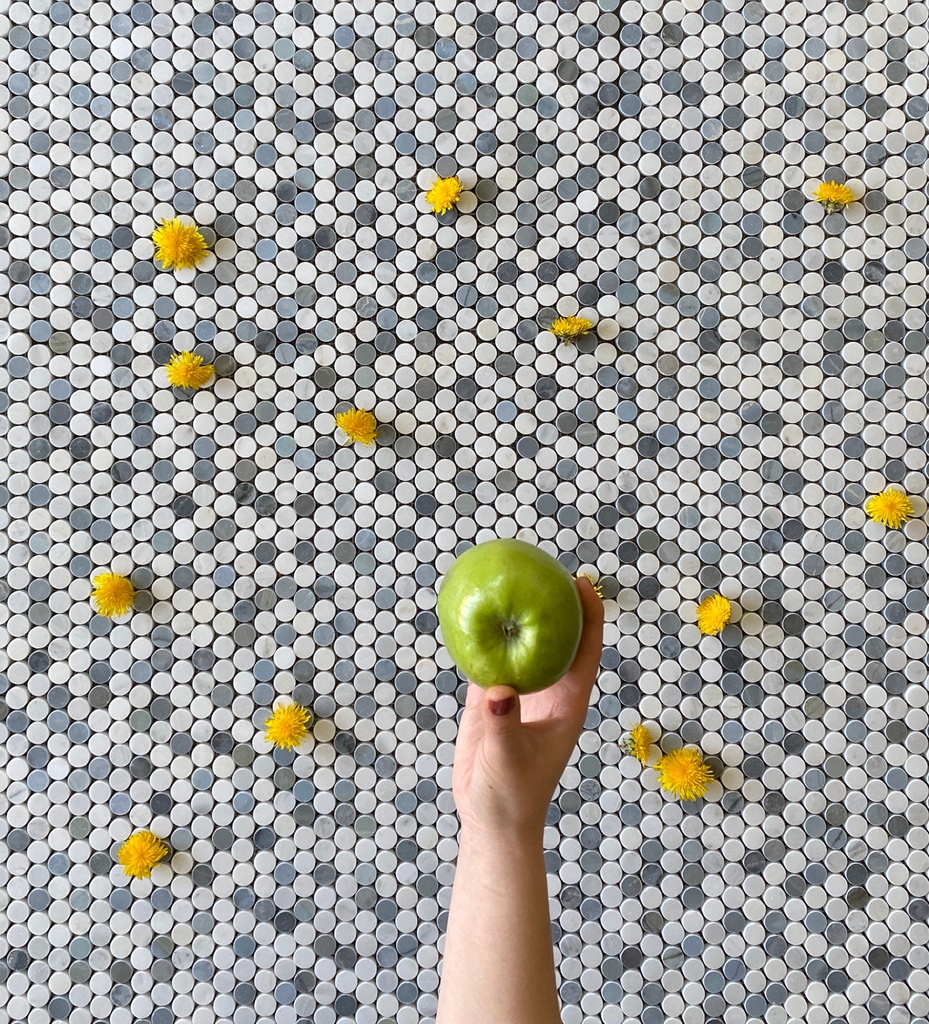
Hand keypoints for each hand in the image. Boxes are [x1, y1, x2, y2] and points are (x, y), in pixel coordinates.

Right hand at [451, 577, 604, 840]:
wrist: (491, 821)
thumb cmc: (511, 796)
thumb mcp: (508, 760)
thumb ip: (503, 725)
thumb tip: (497, 689)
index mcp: (566, 703)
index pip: (584, 651)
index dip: (589, 615)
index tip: (582, 581)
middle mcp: (548, 692)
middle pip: (557, 638)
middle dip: (554, 603)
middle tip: (542, 564)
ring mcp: (520, 694)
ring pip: (524, 646)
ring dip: (518, 616)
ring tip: (506, 578)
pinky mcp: (491, 701)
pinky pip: (490, 660)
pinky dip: (484, 639)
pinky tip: (471, 615)